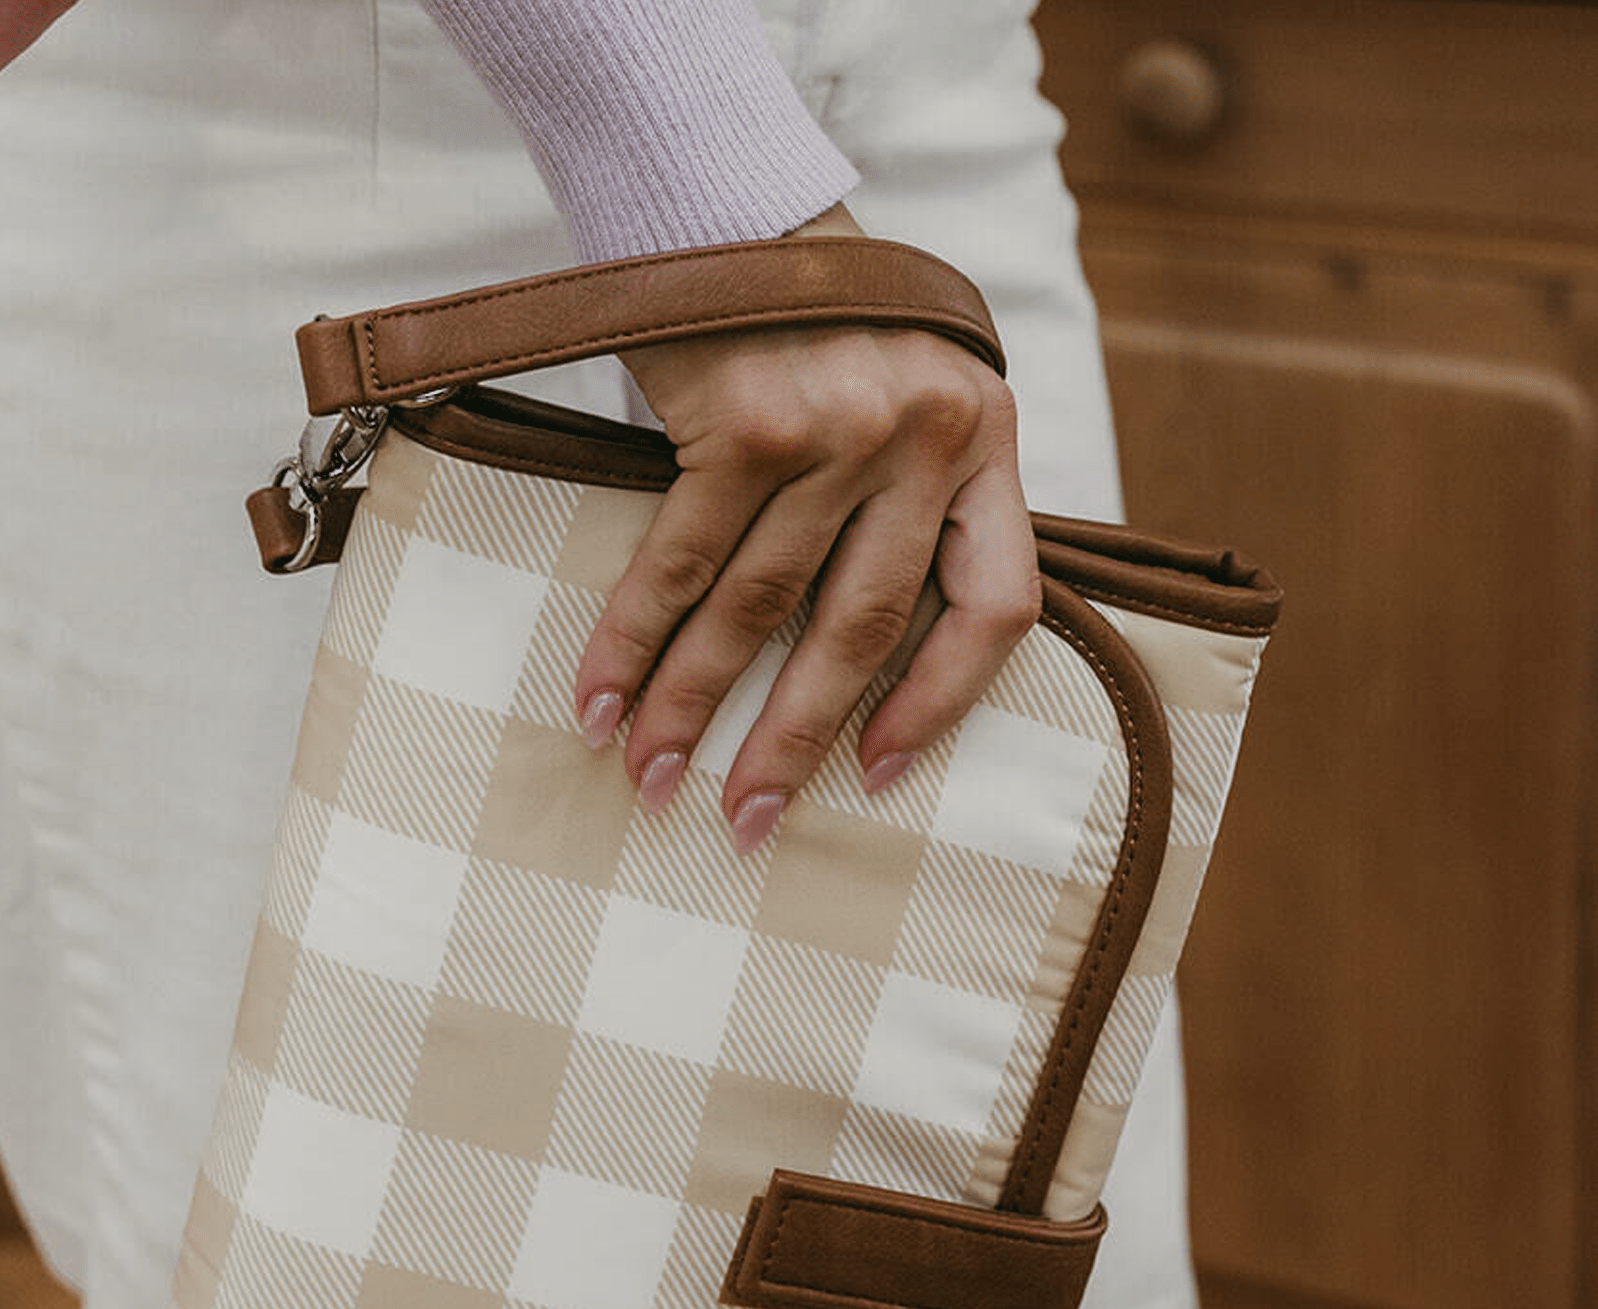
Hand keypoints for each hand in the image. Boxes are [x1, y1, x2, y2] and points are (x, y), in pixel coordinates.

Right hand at [574, 208, 1040, 854]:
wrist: (731, 199)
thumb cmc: (817, 325)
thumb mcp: (902, 400)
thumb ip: (901, 508)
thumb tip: (846, 662)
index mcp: (984, 442)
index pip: (996, 604)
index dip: (939, 703)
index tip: (877, 774)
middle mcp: (924, 435)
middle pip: (860, 626)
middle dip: (793, 738)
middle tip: (744, 820)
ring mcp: (835, 425)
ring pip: (759, 605)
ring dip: (693, 704)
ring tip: (652, 775)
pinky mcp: (745, 418)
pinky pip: (680, 559)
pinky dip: (633, 639)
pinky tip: (601, 698)